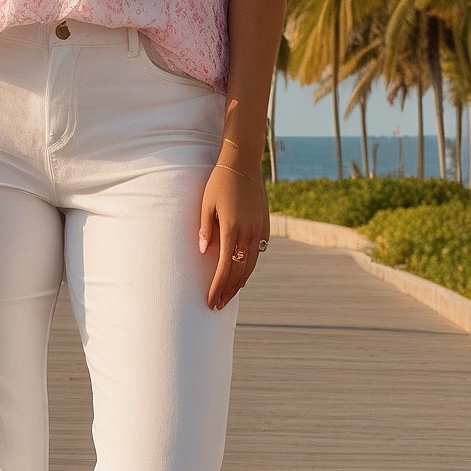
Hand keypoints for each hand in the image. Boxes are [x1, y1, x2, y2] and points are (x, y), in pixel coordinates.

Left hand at [198, 164, 268, 310]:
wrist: (243, 165)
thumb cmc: (219, 183)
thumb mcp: (206, 205)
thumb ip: (205, 230)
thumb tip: (204, 253)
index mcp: (232, 229)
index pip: (225, 269)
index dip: (217, 288)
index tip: (210, 302)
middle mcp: (249, 233)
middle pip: (240, 272)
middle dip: (228, 291)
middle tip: (218, 305)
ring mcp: (260, 231)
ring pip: (251, 266)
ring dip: (239, 283)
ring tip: (228, 295)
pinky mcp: (265, 227)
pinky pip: (257, 254)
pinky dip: (248, 268)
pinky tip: (240, 274)